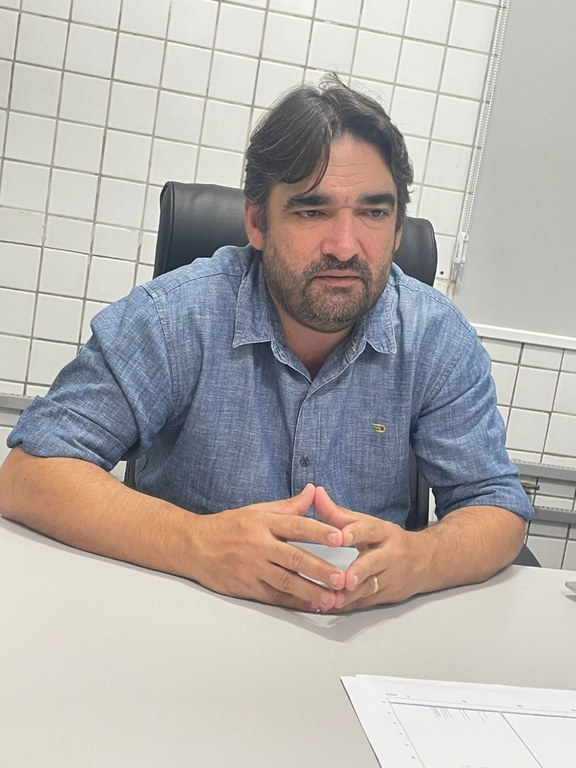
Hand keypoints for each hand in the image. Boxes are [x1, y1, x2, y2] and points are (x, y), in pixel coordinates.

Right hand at [188, 484, 346, 611]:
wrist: (193, 546)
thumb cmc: (228, 526)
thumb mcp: (257, 510)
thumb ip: (289, 506)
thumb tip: (314, 491)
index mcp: (263, 522)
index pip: (296, 525)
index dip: (319, 532)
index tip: (340, 538)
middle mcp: (259, 545)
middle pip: (294, 557)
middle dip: (320, 569)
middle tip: (342, 577)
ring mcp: (252, 568)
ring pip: (286, 581)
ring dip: (311, 591)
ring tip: (333, 599)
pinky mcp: (246, 587)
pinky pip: (275, 597)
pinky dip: (295, 602)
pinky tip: (312, 605)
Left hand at [313, 486, 424, 610]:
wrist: (425, 561)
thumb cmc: (390, 541)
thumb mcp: (368, 523)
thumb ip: (338, 512)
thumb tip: (316, 494)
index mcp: (384, 532)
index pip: (370, 530)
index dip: (355, 532)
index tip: (341, 536)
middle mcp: (389, 555)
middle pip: (373, 563)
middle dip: (359, 571)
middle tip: (345, 579)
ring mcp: (389, 578)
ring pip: (369, 588)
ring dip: (351, 594)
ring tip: (334, 599)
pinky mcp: (385, 596)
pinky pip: (364, 602)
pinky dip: (348, 605)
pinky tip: (332, 607)